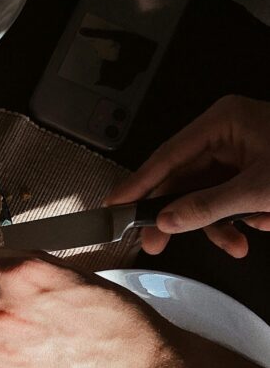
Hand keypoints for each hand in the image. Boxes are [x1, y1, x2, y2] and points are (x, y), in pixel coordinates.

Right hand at [107, 95, 269, 257]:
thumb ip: (207, 206)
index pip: (166, 156)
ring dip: (219, 225)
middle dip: (183, 216)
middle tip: (156, 244)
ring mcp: (238, 152)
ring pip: (205, 195)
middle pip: (182, 179)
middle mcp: (225, 133)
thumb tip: (167, 220)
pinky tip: (258, 226)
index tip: (113, 205)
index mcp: (222, 122)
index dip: (138, 184)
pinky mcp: (251, 170)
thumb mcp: (257, 190)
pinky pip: (227, 199)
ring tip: (236, 245)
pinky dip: (238, 219)